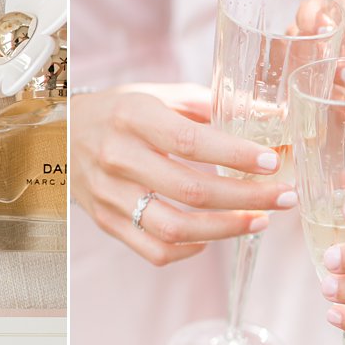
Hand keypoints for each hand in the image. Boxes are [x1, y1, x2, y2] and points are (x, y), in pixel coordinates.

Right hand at [71, 82, 296, 266]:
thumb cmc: (119, 113)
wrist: (60, 137)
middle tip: (284, 197)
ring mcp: (110, 195)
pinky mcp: (107, 222)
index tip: (271, 162)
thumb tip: (272, 116)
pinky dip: (190, 249)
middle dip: (247, 197)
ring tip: (259, 220)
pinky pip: (154, 249)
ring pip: (175, 227)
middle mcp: (118, 157)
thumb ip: (211, 105)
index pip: (190, 141)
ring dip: (226, 229)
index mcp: (133, 117)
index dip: (235, 154)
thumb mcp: (158, 95)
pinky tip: (213, 237)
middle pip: (191, 190)